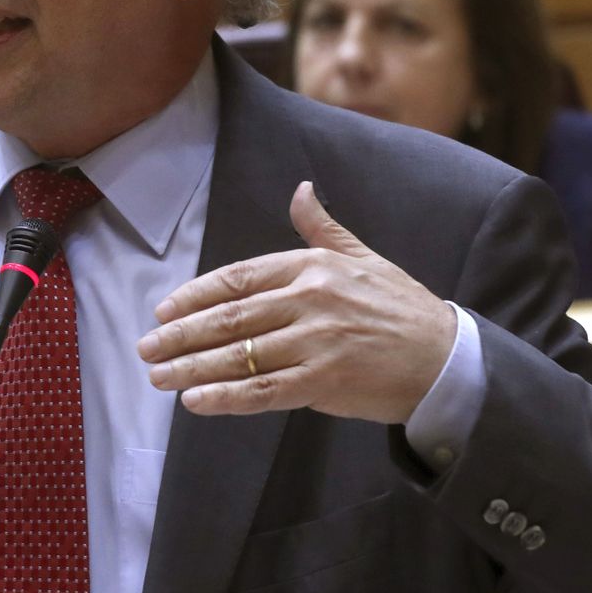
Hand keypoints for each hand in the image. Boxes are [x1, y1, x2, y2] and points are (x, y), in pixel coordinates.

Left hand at [137, 181, 455, 422]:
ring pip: (239, 356)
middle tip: (145, 347)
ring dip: (191, 368)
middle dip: (180, 334)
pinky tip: (195, 402)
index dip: (195, 295)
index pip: (239, 279)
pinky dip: (225, 398)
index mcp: (313, 267)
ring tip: (158, 377)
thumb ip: (323, 229)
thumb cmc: (401, 308)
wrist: (446, 359)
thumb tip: (301, 190)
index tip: (163, 310)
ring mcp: (316, 342)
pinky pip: (263, 391)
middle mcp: (310, 300)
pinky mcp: (325, 382)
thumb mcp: (364, 258)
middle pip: (229, 318)